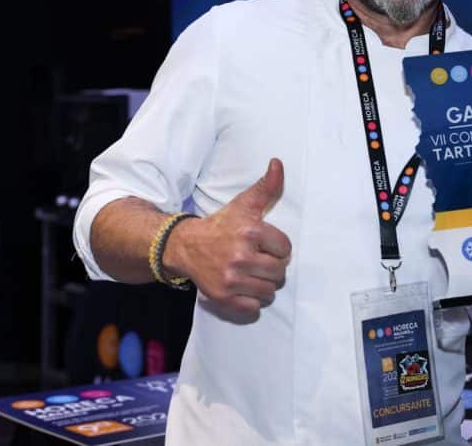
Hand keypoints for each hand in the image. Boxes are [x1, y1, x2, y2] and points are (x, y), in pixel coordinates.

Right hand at [165, 158, 290, 321]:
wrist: (186, 246)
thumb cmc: (221, 225)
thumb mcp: (244, 204)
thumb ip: (266, 186)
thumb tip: (278, 163)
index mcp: (250, 231)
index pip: (285, 249)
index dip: (278, 247)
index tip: (265, 245)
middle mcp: (240, 256)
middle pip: (279, 272)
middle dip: (273, 267)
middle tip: (259, 261)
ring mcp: (231, 279)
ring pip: (269, 291)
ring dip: (264, 285)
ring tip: (252, 274)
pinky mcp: (223, 297)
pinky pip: (254, 308)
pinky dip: (252, 302)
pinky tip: (244, 288)